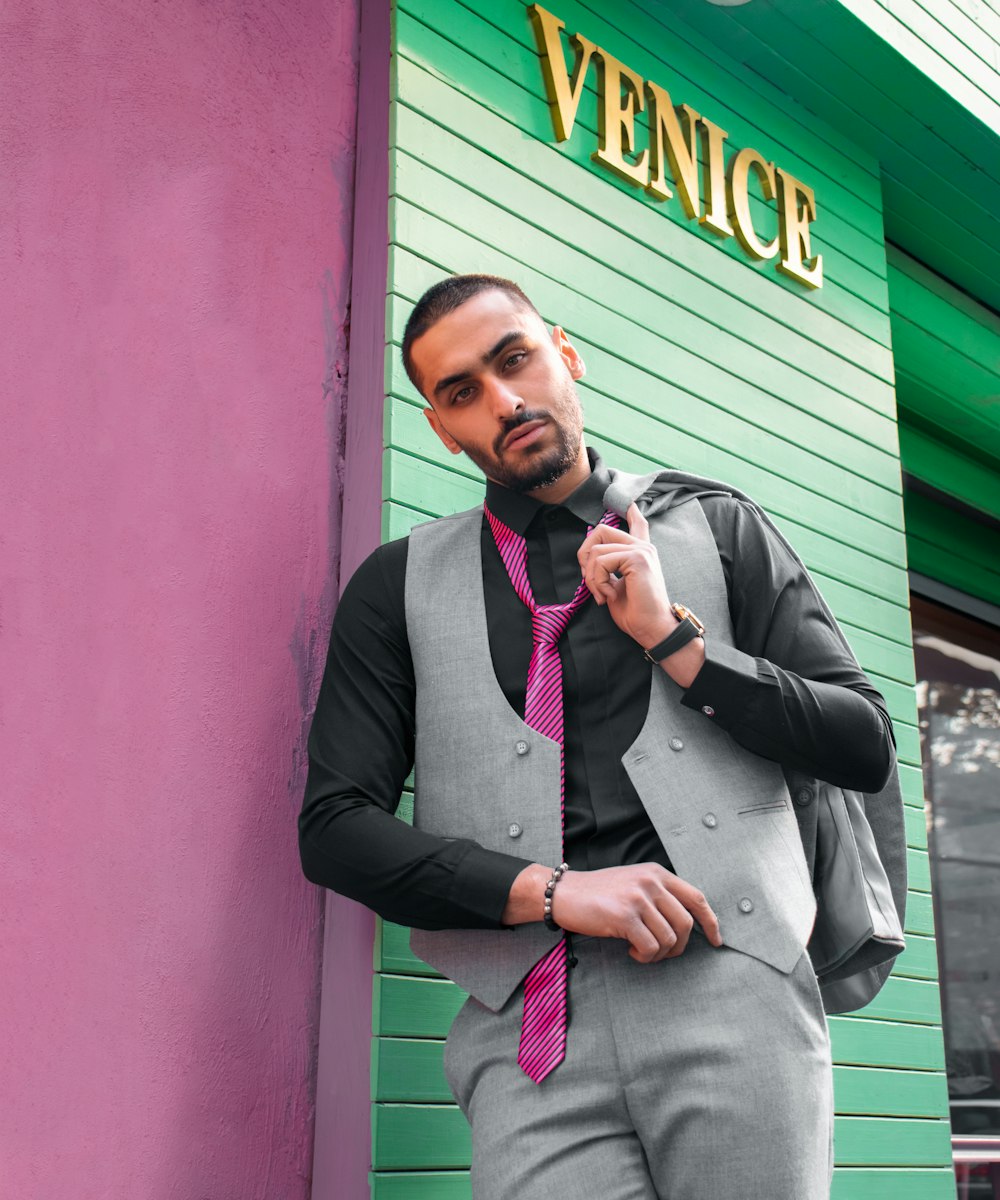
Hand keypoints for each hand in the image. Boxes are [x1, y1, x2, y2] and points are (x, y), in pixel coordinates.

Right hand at [550, 863, 722, 962]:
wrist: (564, 893)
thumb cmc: (600, 893)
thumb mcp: (634, 883)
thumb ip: (659, 895)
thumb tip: (688, 924)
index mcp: (657, 872)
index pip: (697, 897)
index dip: (711, 922)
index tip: (716, 940)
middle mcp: (651, 882)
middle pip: (686, 923)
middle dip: (680, 946)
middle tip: (663, 953)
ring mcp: (638, 898)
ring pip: (669, 939)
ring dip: (659, 954)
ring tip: (641, 950)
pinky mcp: (625, 916)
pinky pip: (650, 947)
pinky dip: (645, 956)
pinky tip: (632, 951)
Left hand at [578, 503, 673, 649]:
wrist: (651, 628)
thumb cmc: (635, 613)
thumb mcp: (616, 585)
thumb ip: (608, 568)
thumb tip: (590, 558)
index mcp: (641, 553)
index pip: (638, 523)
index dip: (631, 511)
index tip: (630, 502)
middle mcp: (643, 547)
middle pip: (601, 530)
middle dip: (584, 555)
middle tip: (589, 581)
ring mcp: (641, 550)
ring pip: (596, 550)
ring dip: (591, 577)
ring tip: (601, 595)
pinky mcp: (637, 558)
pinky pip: (601, 562)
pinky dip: (597, 582)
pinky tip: (607, 596)